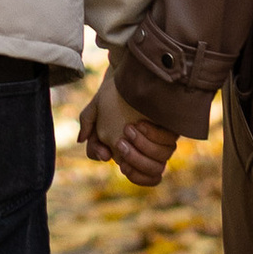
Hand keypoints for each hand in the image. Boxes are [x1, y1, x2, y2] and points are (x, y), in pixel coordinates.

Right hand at [78, 68, 176, 184]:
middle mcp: (149, 151)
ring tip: (129, 129)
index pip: (136, 175)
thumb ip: (87, 123)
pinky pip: (169, 143)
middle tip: (120, 142)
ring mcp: (160, 142)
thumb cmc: (112, 95)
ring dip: (144, 147)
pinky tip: (141, 123)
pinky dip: (155, 136)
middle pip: (151, 171)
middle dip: (134, 159)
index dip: (128, 172)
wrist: (131, 78)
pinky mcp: (170, 131)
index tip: (107, 154)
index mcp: (131, 153)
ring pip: (160, 161)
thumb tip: (81, 140)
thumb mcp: (96, 108)